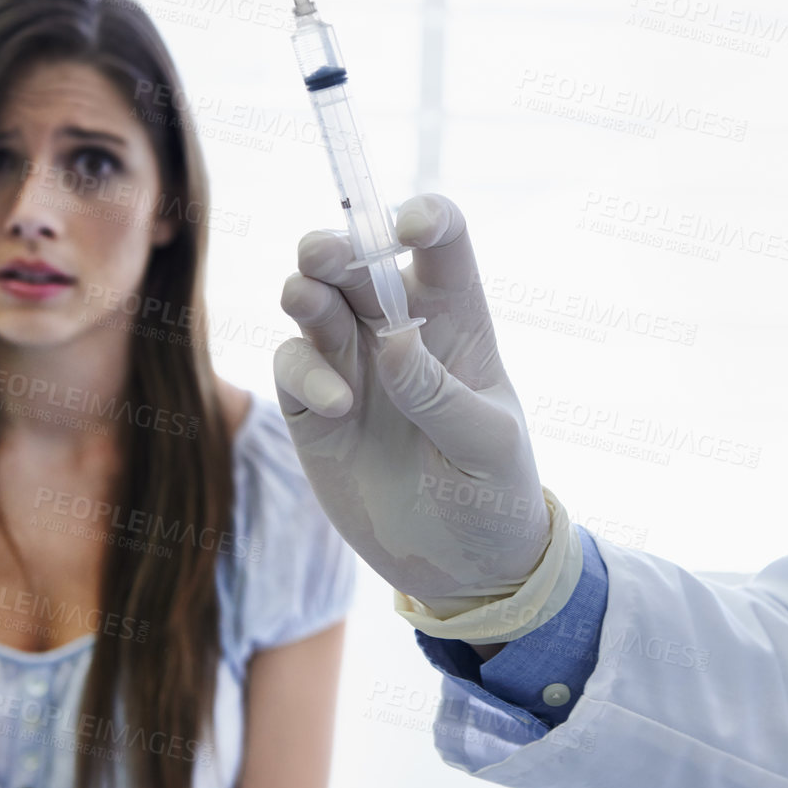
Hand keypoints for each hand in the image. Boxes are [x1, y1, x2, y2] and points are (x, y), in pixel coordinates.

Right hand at [273, 194, 551, 614]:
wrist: (462, 568)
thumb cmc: (495, 495)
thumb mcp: (487, 447)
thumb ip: (441, 394)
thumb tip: (394, 341)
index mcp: (457, 320)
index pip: (442, 244)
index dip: (424, 219)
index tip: (408, 227)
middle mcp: (397, 329)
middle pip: (357, 258)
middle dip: (335, 245)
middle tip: (327, 258)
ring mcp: (351, 364)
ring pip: (313, 299)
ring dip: (306, 290)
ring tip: (312, 305)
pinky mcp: (312, 408)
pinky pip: (292, 364)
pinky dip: (303, 372)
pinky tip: (337, 406)